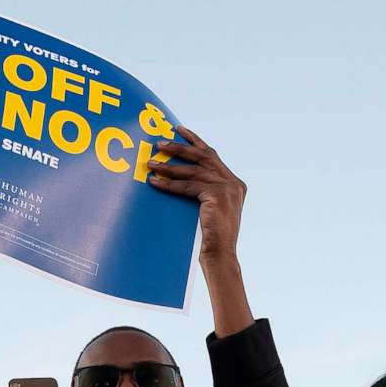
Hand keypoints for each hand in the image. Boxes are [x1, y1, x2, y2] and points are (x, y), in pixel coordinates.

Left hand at [148, 128, 246, 262]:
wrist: (220, 257)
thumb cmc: (209, 238)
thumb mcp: (208, 209)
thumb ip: (202, 191)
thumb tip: (176, 176)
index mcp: (234, 184)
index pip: (212, 155)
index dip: (195, 141)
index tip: (179, 129)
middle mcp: (234, 183)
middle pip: (203, 156)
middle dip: (180, 148)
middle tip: (159, 143)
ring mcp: (228, 188)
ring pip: (194, 171)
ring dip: (170, 166)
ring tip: (151, 163)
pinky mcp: (219, 196)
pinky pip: (189, 187)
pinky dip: (170, 184)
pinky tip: (155, 182)